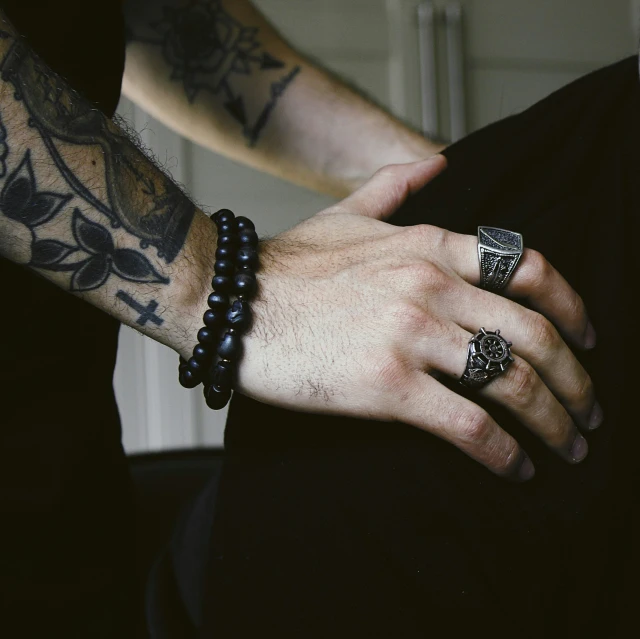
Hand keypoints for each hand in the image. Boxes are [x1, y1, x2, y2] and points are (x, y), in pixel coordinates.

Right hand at [239, 156, 600, 479]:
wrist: (226, 300)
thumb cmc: (283, 265)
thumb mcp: (345, 212)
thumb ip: (395, 183)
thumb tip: (438, 158)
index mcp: (426, 245)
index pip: (527, 267)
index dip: (571, 306)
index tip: (589, 339)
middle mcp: (429, 286)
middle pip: (532, 333)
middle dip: (576, 379)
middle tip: (589, 409)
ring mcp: (410, 335)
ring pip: (511, 381)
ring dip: (553, 421)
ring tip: (569, 446)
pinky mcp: (386, 386)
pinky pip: (468, 424)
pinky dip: (505, 453)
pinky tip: (519, 468)